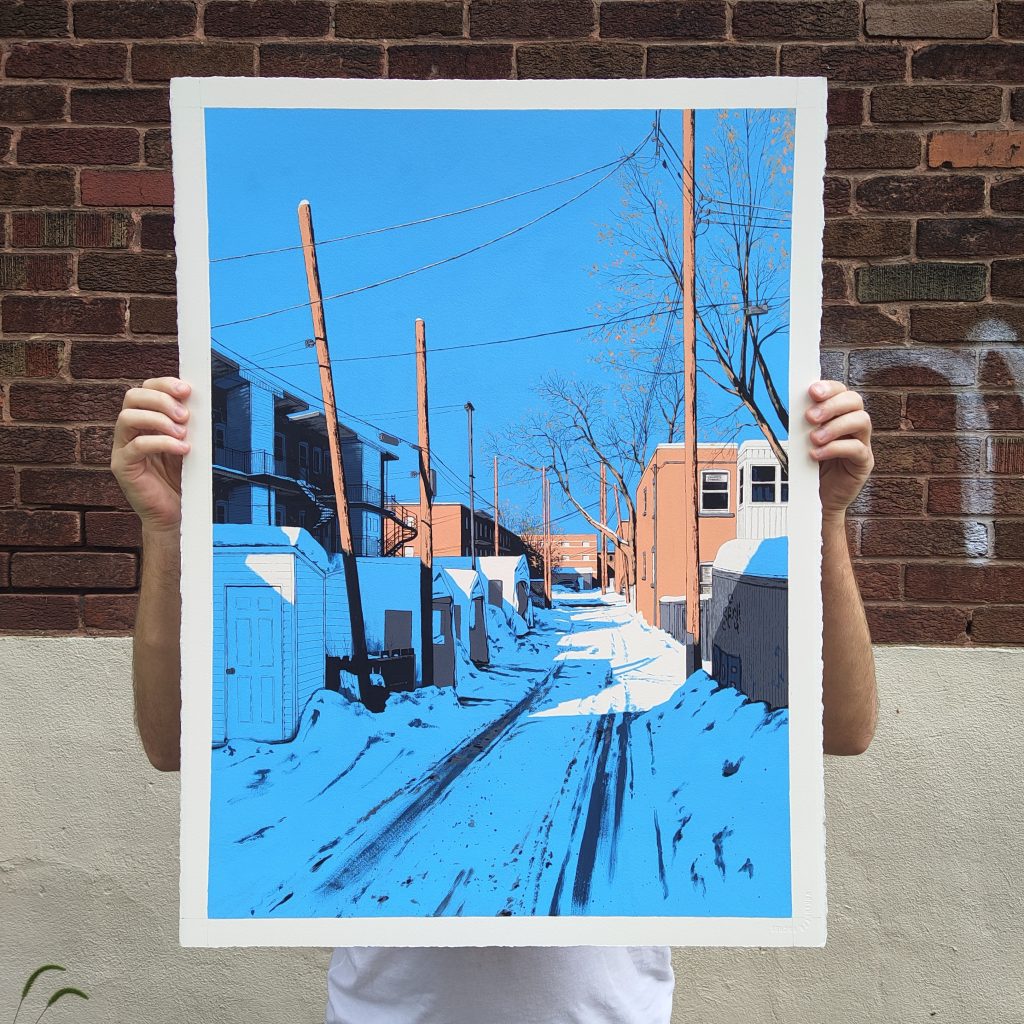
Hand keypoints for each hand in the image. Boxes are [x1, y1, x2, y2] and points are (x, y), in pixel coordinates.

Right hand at [111, 376, 191, 536]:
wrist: (177, 512)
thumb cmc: (182, 478)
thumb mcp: (188, 443)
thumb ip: (187, 424)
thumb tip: (199, 401)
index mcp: (145, 420)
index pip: (146, 389)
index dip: (164, 384)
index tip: (187, 390)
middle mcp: (130, 431)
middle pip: (133, 397)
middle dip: (161, 399)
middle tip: (185, 414)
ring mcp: (123, 448)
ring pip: (128, 417)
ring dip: (158, 419)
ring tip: (182, 432)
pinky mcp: (123, 467)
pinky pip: (136, 446)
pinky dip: (162, 442)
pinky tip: (183, 449)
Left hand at [806, 380, 872, 521]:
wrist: (816, 497)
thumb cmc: (809, 466)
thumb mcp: (801, 442)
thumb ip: (801, 425)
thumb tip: (790, 407)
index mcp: (838, 415)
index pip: (841, 391)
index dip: (829, 388)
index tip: (812, 391)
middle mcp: (853, 425)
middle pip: (855, 401)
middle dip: (832, 405)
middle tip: (810, 417)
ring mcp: (862, 442)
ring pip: (861, 421)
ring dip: (835, 426)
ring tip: (814, 439)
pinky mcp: (863, 462)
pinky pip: (857, 448)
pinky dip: (836, 448)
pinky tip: (817, 454)